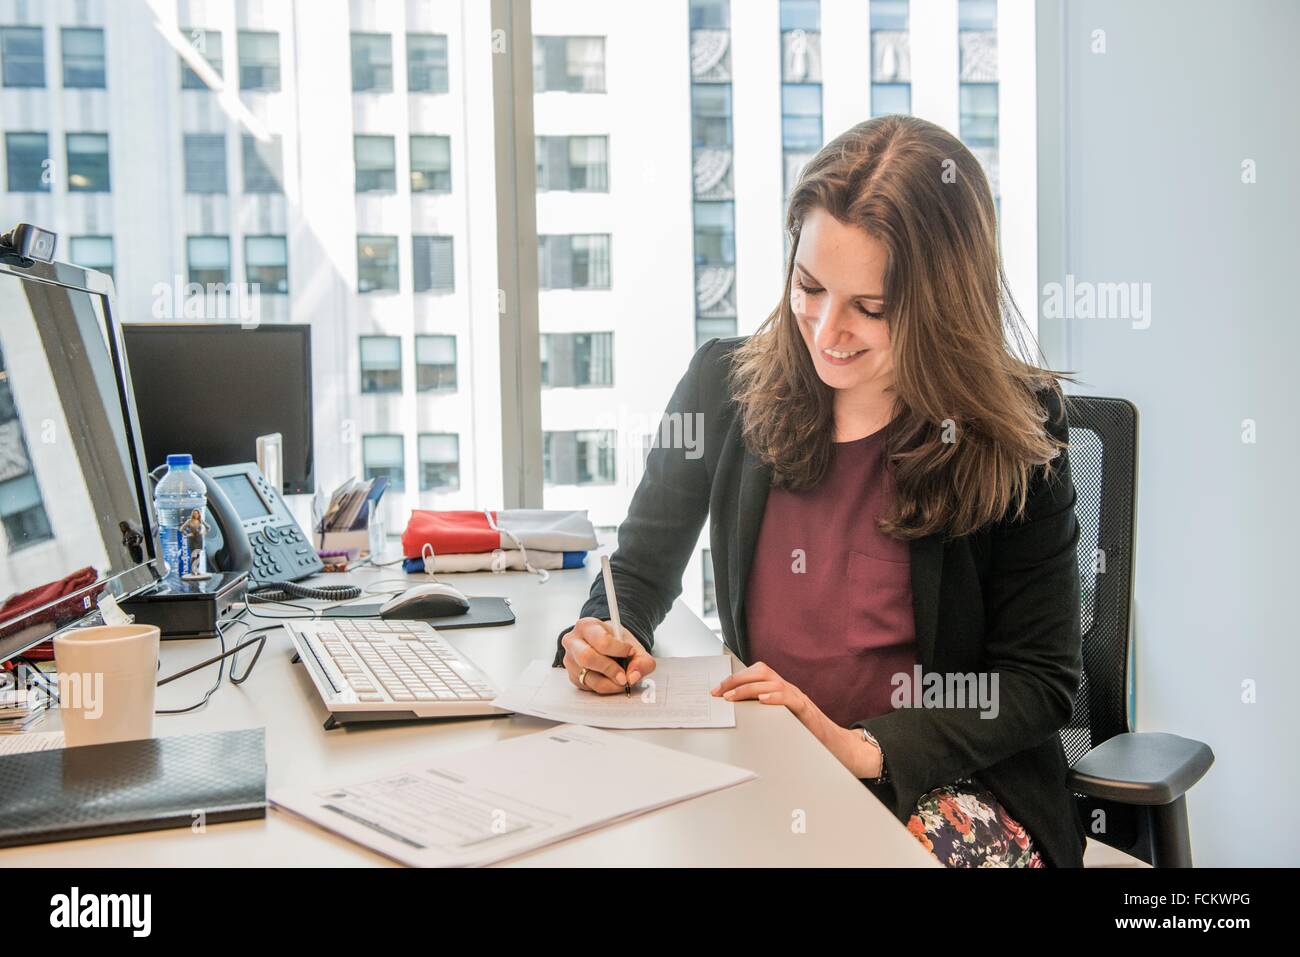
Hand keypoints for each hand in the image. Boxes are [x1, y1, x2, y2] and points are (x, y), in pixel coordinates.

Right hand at [560, 617, 655, 694]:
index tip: (630, 653)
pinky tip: (611, 680)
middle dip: (610, 670)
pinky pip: (588, 687)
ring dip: (609, 683)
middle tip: (624, 677)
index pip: (601, 640)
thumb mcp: (633, 646)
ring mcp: (570, 660)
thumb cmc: (617, 643)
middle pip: (588, 658)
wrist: (606, 645)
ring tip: (622, 680)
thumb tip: (633, 676)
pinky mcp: (572, 676)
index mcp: (586, 626)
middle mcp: (573, 641)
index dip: (619, 650)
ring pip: (588, 677)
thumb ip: (641, 661)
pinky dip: (604, 687)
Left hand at [712, 661, 882, 777]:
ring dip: (749, 688)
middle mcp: (788, 689)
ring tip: (732, 697)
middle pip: (761, 672)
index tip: (716, 689)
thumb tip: (734, 712)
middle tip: (718, 692)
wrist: (835, 745)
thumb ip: (761, 713)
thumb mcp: (779, 720)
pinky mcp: (807, 711)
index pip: (756, 673)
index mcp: (780, 690)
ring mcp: (798, 698)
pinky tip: (763, 700)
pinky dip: (776, 697)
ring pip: (772, 682)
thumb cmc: (805, 733)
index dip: (735, 678)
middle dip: (736, 680)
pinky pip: (791, 698)